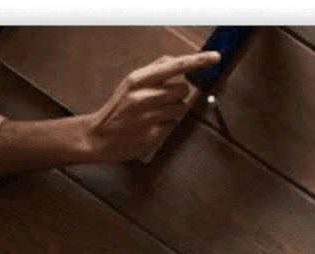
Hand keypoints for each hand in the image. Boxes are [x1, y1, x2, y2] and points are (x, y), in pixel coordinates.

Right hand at [80, 52, 218, 162]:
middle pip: (183, 89)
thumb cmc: (119, 108)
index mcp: (138, 79)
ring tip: (153, 114)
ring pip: (181, 108)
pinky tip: (152, 126)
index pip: (175, 65)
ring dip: (172, 111)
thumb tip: (177, 62)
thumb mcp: (131, 84)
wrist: (100, 136)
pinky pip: (174, 125)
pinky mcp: (154, 134)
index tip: (215, 57)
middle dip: (178, 95)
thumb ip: (154, 72)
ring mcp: (150, 116)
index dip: (198, 61)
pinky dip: (166, 125)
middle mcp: (144, 95)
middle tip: (162, 100)